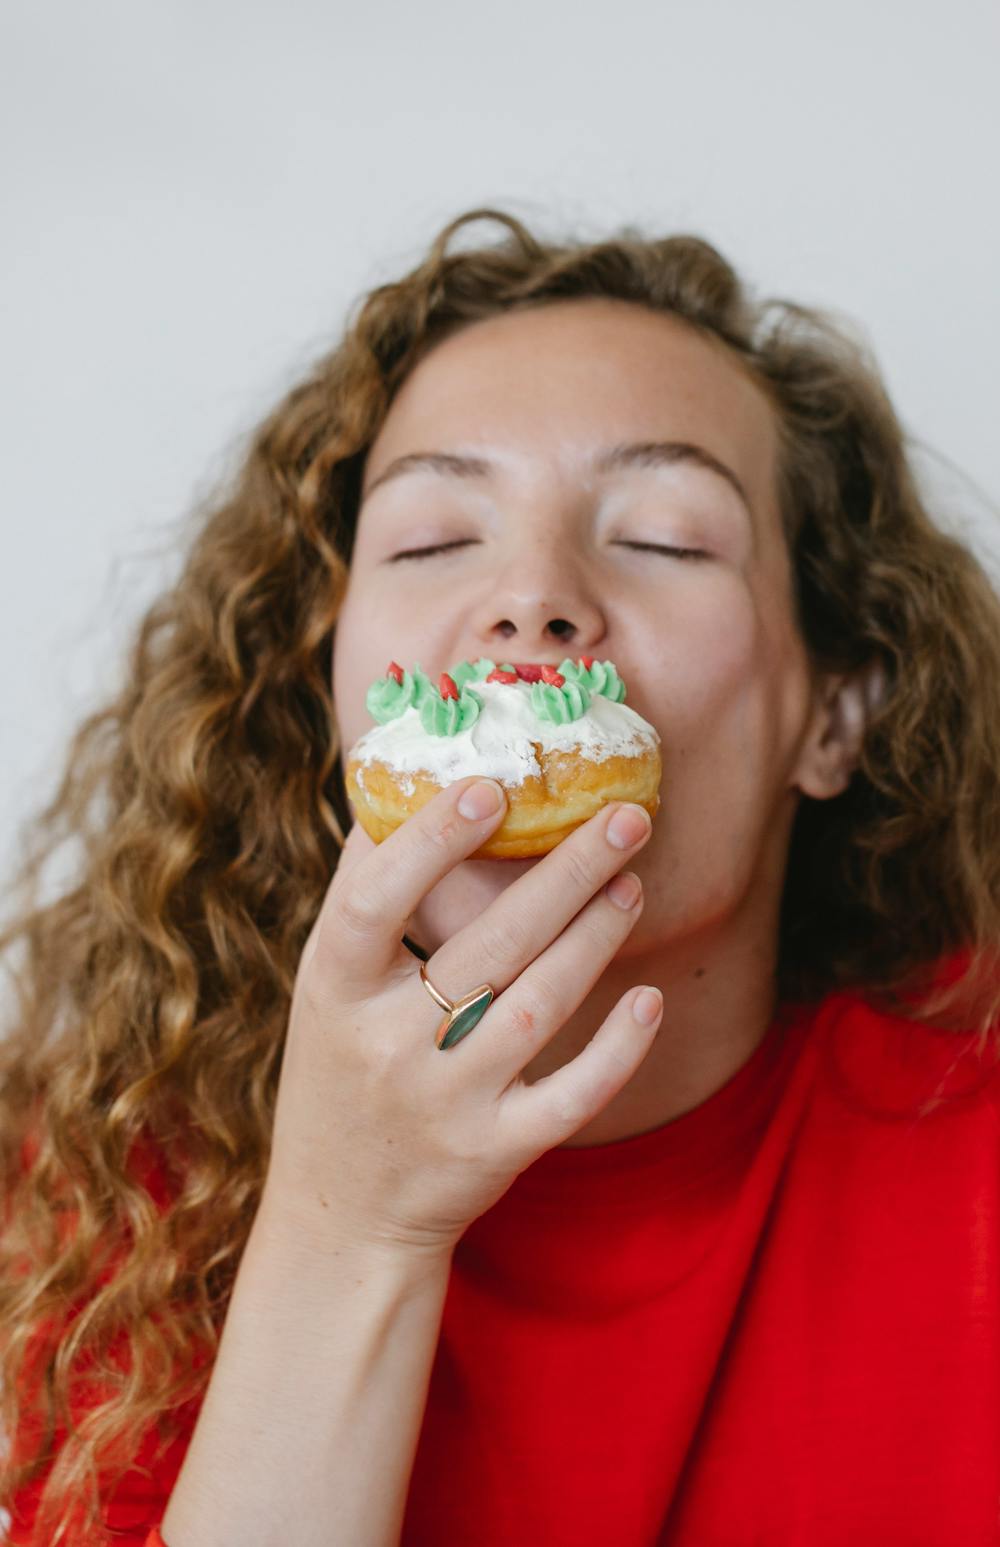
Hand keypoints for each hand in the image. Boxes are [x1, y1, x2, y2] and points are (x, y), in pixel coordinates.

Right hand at [260, 776, 660, 1261]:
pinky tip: (649, 1000)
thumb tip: (406, 785)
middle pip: (489, 946)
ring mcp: (446, 1103)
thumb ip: (363, 894)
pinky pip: (572, 1097)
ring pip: (541, 1006)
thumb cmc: (339, 1069)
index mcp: (335, 990)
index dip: (430, 843)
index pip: (375, 903)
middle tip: (625, 815)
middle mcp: (388, 1046)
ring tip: (632, 881)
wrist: (341, 1217)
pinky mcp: (495, 1151)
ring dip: (596, 937)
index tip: (491, 789)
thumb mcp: (325, 987)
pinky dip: (617, 1050)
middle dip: (565, 874)